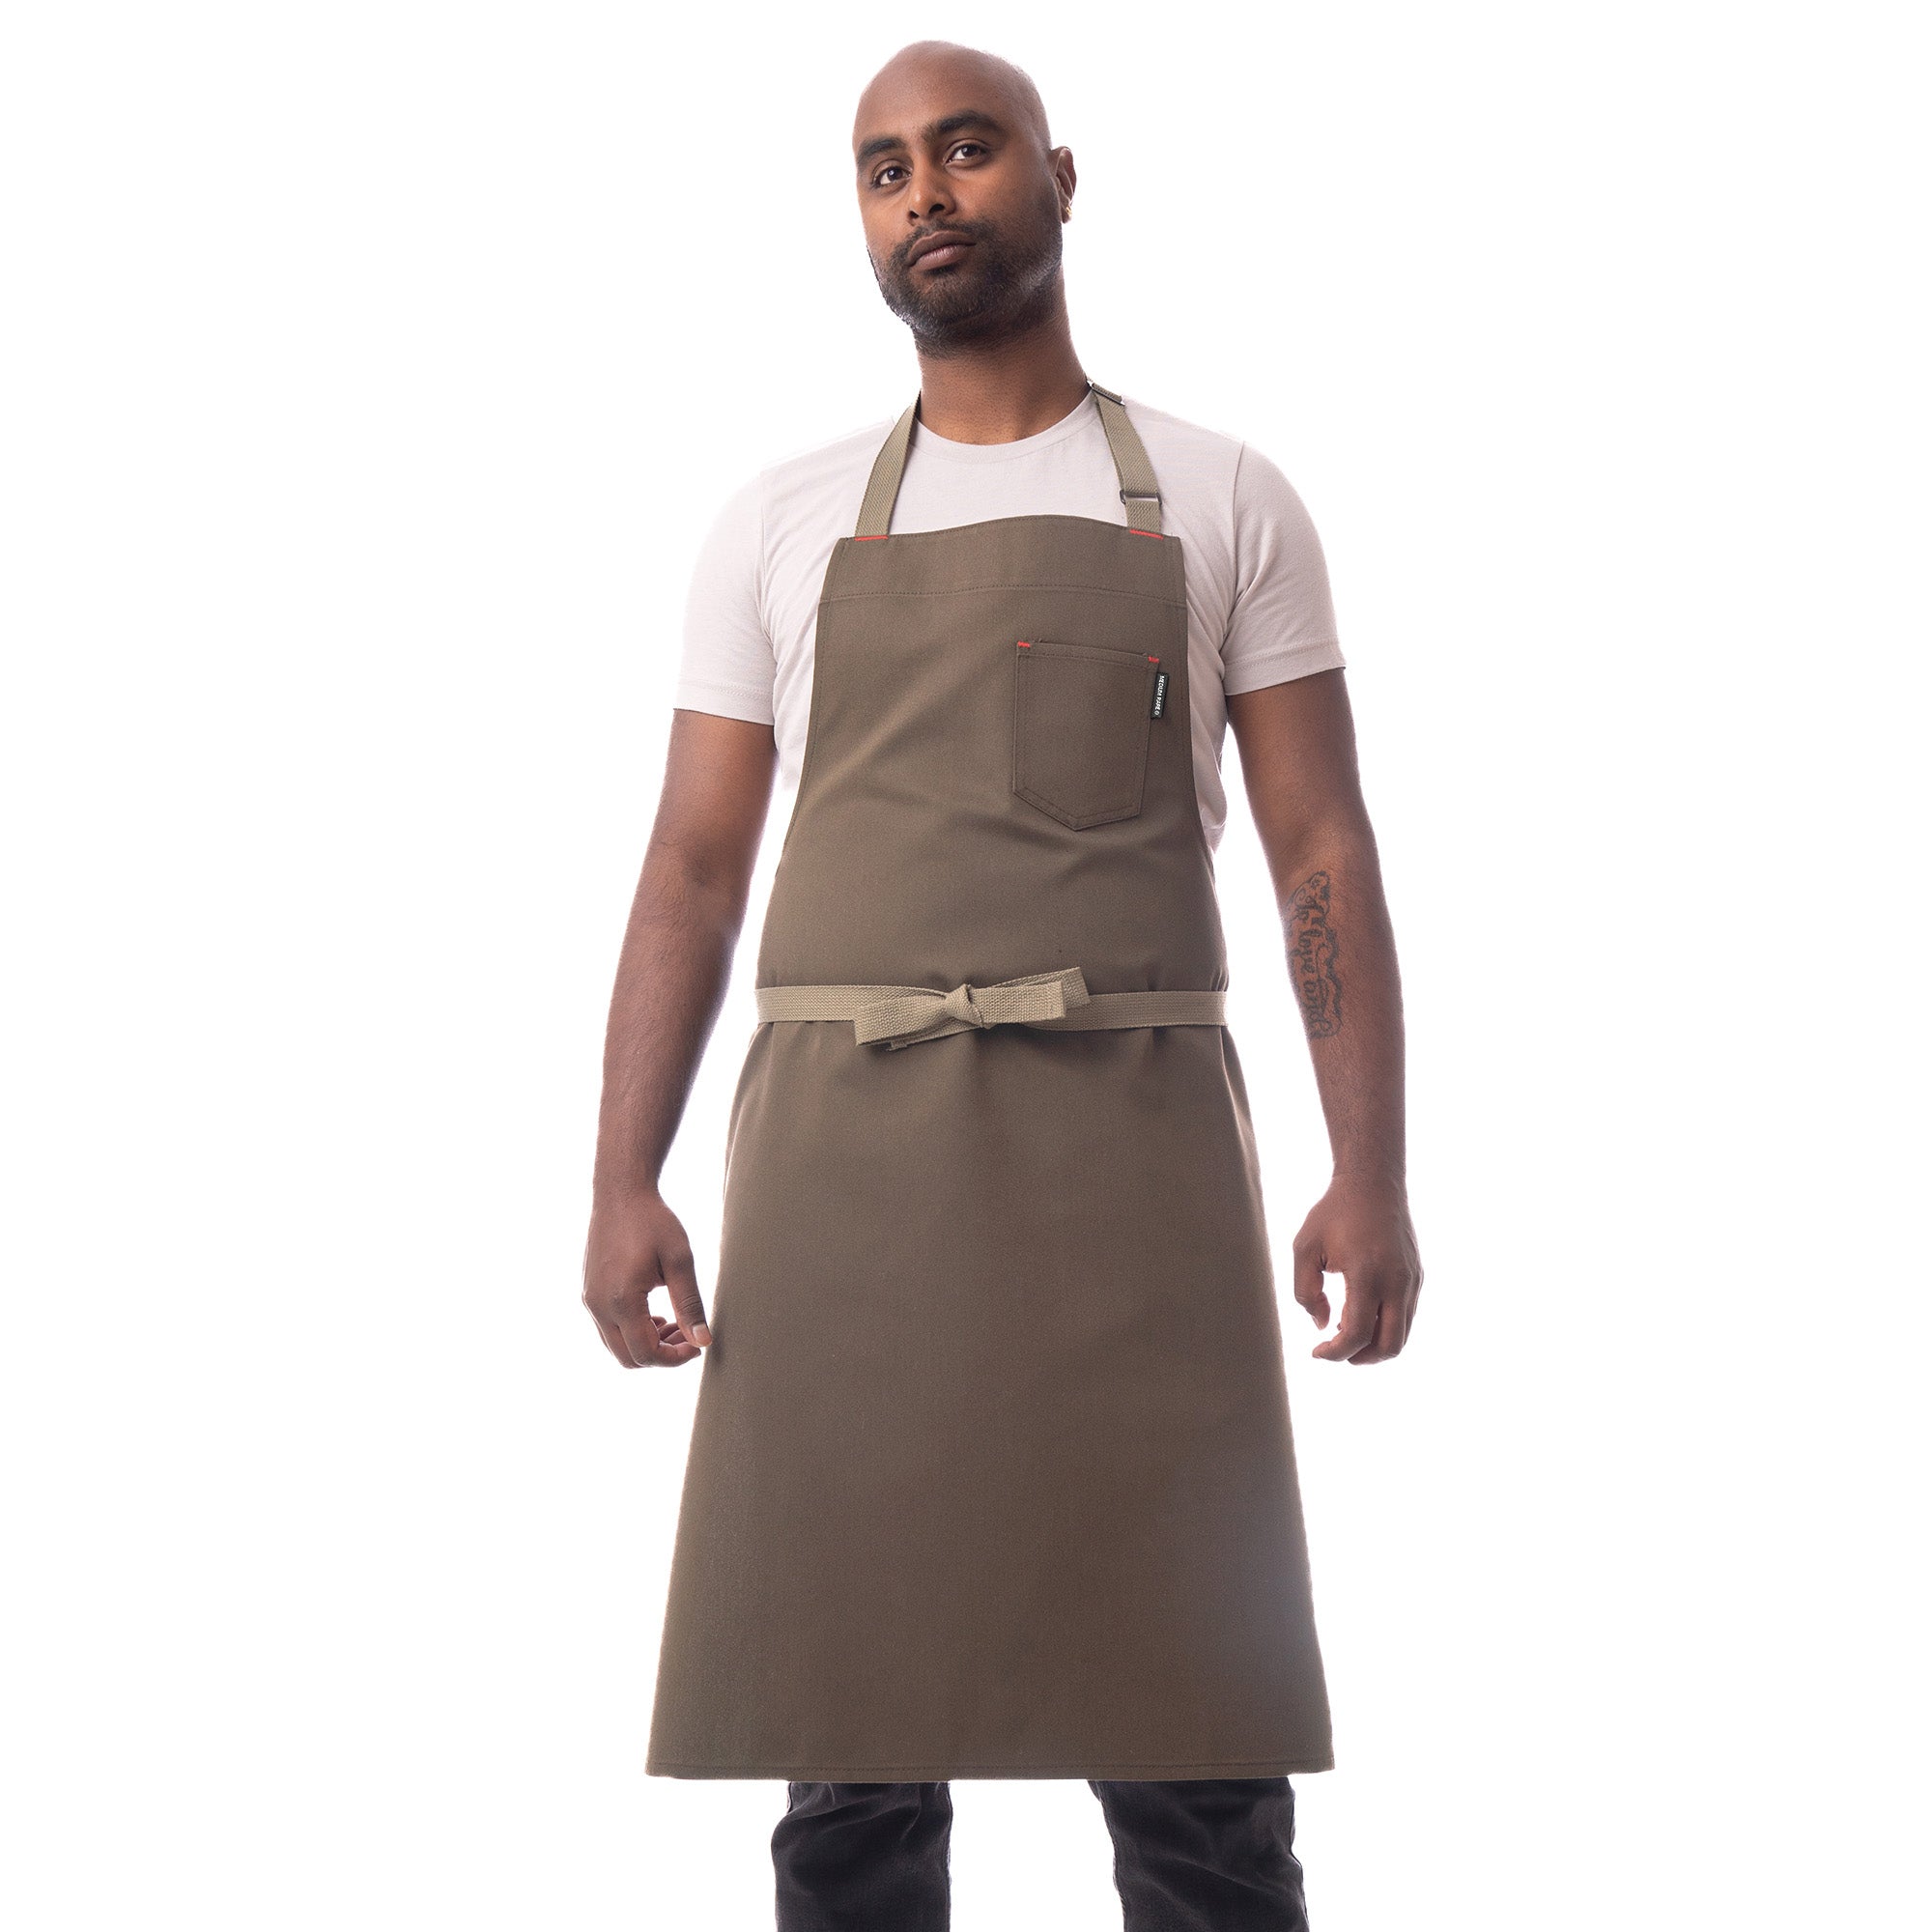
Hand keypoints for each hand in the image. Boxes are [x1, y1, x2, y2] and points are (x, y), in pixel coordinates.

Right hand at [582, 1189, 710, 1367]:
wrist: (620, 1193)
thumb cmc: (653, 1221)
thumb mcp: (679, 1260)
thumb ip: (690, 1304)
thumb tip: (703, 1341)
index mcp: (621, 1300)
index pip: (647, 1353)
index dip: (676, 1358)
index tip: (698, 1345)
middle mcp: (598, 1305)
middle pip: (628, 1358)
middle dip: (661, 1356)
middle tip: (688, 1336)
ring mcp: (589, 1300)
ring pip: (616, 1347)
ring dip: (646, 1345)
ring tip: (675, 1323)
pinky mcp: (589, 1293)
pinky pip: (608, 1329)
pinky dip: (632, 1332)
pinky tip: (655, 1314)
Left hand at [1292, 1176, 1421, 1363]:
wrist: (1373, 1182)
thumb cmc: (1334, 1213)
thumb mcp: (1304, 1248)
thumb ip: (1305, 1291)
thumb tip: (1322, 1325)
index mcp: (1367, 1274)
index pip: (1357, 1333)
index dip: (1335, 1352)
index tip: (1316, 1352)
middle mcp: (1397, 1281)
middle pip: (1390, 1346)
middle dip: (1361, 1358)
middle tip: (1336, 1350)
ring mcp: (1412, 1280)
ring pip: (1402, 1334)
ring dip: (1374, 1344)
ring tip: (1345, 1331)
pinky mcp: (1417, 1276)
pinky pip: (1406, 1315)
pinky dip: (1385, 1326)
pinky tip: (1360, 1312)